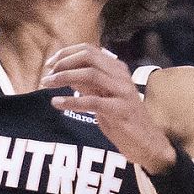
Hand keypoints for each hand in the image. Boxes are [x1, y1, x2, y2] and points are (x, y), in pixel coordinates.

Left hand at [40, 44, 175, 174]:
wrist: (146, 143)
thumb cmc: (121, 118)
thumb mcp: (101, 95)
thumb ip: (85, 82)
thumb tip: (63, 71)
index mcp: (116, 68)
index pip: (89, 50)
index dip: (66, 54)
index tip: (50, 64)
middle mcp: (121, 76)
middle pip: (89, 57)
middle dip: (64, 62)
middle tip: (47, 74)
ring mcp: (123, 92)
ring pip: (90, 74)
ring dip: (64, 77)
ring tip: (46, 84)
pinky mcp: (122, 110)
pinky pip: (93, 101)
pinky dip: (71, 100)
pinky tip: (56, 102)